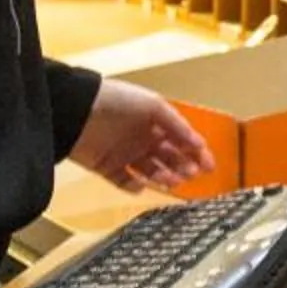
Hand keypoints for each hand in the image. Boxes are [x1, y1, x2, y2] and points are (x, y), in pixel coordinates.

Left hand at [68, 78, 214, 191]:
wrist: (77, 111)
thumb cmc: (118, 101)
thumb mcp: (153, 105)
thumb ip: (177, 125)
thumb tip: (198, 143)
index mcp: (156, 121)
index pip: (182, 139)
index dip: (197, 152)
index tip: (209, 166)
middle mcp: (143, 138)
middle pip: (169, 158)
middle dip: (183, 166)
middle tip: (190, 174)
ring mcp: (125, 154)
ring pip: (151, 172)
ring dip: (164, 177)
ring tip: (171, 180)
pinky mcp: (107, 167)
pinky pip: (125, 182)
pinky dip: (135, 186)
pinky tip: (142, 184)